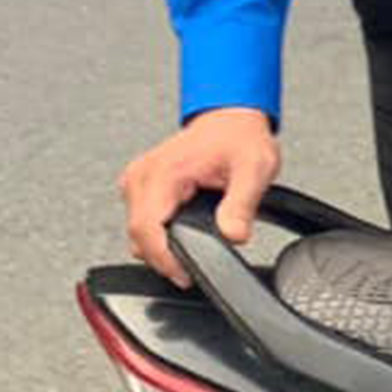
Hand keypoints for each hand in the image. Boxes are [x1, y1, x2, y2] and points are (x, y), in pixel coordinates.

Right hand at [120, 107, 280, 286]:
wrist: (231, 118)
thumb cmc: (239, 137)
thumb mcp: (254, 168)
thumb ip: (243, 204)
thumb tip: (234, 235)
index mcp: (164, 172)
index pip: (146, 229)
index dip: (164, 259)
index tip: (185, 274)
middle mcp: (143, 175)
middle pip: (138, 236)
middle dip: (165, 257)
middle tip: (195, 266)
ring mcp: (138, 180)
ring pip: (137, 233)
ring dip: (161, 246)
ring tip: (192, 243)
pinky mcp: (140, 185)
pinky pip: (141, 221)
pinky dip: (159, 233)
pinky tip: (181, 229)